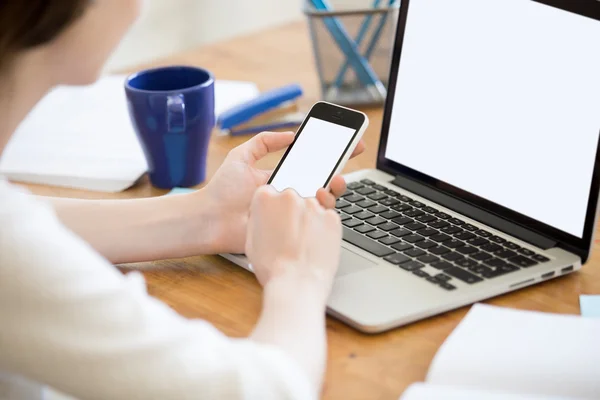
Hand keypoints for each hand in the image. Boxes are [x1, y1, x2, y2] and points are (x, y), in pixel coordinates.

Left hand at [202, 131, 364, 252]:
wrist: (210, 220)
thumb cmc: (222, 190)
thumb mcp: (241, 156)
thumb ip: (263, 142)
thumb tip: (292, 135)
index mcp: (281, 178)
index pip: (311, 164)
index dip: (329, 153)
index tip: (347, 141)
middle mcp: (289, 194)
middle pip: (322, 181)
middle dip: (339, 167)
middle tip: (349, 155)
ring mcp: (291, 212)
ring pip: (322, 201)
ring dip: (334, 188)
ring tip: (336, 179)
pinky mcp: (289, 228)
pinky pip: (311, 219)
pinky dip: (322, 209)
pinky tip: (323, 198)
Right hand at [245, 186, 341, 296]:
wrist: (297, 283)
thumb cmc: (272, 267)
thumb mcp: (251, 240)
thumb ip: (259, 220)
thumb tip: (265, 215)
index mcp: (265, 198)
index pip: (269, 193)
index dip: (272, 210)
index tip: (275, 220)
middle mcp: (289, 196)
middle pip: (291, 199)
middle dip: (291, 213)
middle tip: (289, 235)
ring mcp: (313, 205)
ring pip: (311, 208)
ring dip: (308, 220)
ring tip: (302, 244)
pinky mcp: (332, 217)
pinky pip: (327, 218)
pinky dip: (323, 228)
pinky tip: (315, 245)